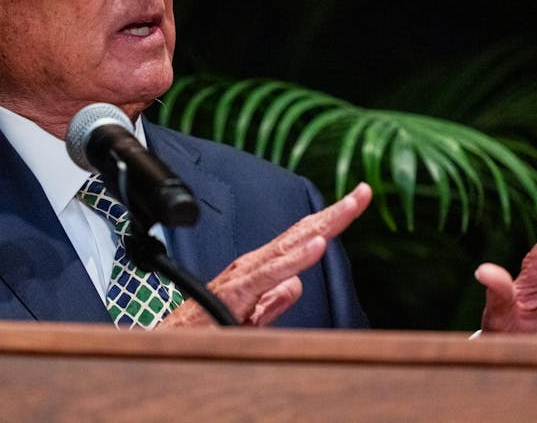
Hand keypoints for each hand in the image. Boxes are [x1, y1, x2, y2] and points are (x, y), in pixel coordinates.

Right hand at [163, 182, 371, 327]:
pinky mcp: (238, 291)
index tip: (357, 201)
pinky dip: (295, 258)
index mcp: (262, 269)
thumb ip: (273, 301)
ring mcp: (247, 274)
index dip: (332, 221)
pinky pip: (271, 272)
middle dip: (335, 213)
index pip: (303, 239)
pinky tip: (316, 246)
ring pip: (291, 246)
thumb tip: (296, 285)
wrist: (172, 344)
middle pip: (303, 233)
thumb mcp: (250, 317)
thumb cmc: (205, 327)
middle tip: (364, 193)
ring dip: (321, 226)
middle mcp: (256, 264)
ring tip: (347, 210)